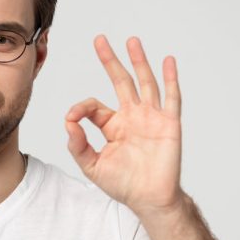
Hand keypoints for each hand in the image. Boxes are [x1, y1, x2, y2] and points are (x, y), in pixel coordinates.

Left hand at [65, 35, 183, 216]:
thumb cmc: (124, 184)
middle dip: (110, 61)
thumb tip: (68, 124)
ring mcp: (151, 117)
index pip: (94, 106)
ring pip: (144, 82)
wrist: (149, 199)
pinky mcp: (169, 123)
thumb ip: (78, 145)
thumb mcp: (92, 166)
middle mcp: (132, 117)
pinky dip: (170, 78)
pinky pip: (171, 97)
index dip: (81, 108)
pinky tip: (167, 61)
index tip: (72, 117)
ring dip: (138, 61)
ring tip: (131, 41)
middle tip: (100, 40)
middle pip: (120, 82)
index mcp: (114, 125)